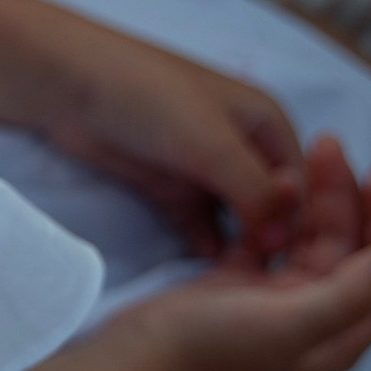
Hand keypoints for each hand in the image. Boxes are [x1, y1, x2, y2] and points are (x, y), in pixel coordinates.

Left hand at [0, 0, 306, 257]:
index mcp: (267, 123)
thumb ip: (255, 193)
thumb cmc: (149, 98)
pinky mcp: (169, 187)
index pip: (303, 185)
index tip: (288, 263)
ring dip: (237, 248)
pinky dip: (204, 244)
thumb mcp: (212, 145)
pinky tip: (207, 268)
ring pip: (235, 220)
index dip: (298, 224)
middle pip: (271, 205)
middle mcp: (243, 146)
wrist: (67, 85)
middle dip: (269, 240)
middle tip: (261, 280)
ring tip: (236, 285)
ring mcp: (204, 168)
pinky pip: (198, 225)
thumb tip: (284, 241)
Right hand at [122, 133, 370, 370]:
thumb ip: (351, 290)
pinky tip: (267, 187)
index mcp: (340, 334)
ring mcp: (274, 300)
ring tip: (303, 157)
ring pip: (308, 237)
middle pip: (346, 245)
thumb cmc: (214, 354)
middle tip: (326, 149)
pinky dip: (272, 211)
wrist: (139, 365)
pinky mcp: (237, 285)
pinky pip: (268, 238)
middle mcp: (315, 317)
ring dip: (311, 198)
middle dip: (343, 196)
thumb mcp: (296, 323)